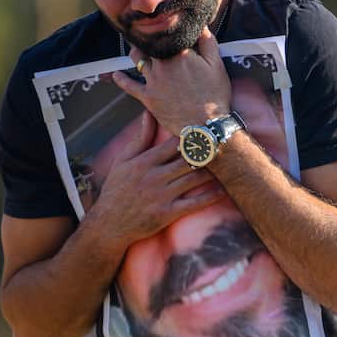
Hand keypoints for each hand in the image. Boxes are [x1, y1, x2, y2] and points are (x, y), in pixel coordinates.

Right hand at [85, 110, 224, 248]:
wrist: (109, 224)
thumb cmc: (116, 189)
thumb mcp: (123, 161)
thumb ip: (140, 138)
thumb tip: (149, 113)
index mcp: (143, 162)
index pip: (173, 144)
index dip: (193, 136)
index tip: (208, 130)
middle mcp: (154, 177)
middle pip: (188, 159)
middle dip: (207, 151)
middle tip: (225, 144)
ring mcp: (161, 196)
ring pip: (194, 179)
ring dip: (213, 171)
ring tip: (228, 163)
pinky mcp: (167, 214)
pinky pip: (194, 203)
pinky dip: (211, 196)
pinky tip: (223, 189)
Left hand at [110, 28, 231, 135]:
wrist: (205, 126)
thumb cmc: (214, 95)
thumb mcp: (217, 65)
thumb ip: (208, 42)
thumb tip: (201, 26)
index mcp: (179, 53)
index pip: (168, 32)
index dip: (167, 28)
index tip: (168, 25)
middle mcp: (162, 63)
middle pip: (149, 43)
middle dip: (150, 37)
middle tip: (148, 32)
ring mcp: (152, 80)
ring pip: (137, 59)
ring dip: (137, 52)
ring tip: (137, 48)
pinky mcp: (147, 97)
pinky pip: (129, 86)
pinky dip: (121, 79)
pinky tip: (116, 75)